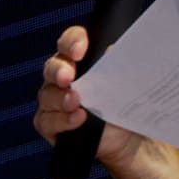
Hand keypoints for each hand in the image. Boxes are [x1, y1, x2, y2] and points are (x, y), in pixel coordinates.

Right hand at [36, 25, 150, 172]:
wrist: (130, 136)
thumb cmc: (129, 102)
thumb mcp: (132, 80)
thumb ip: (121, 63)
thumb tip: (112, 49)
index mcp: (82, 59)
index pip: (70, 42)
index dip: (72, 42)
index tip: (81, 50)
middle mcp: (64, 77)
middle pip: (52, 67)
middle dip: (59, 71)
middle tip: (69, 78)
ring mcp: (55, 101)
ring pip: (47, 95)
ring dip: (61, 99)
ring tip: (76, 103)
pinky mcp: (51, 125)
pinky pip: (46, 121)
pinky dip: (61, 121)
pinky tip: (78, 120)